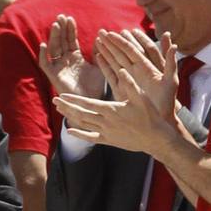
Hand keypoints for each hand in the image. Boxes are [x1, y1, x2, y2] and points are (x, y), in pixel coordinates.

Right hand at [36, 14, 103, 96]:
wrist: (92, 103)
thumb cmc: (96, 87)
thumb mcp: (100, 66)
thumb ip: (98, 51)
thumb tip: (101, 34)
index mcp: (75, 57)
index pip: (70, 40)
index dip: (70, 30)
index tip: (70, 18)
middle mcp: (65, 61)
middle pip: (61, 42)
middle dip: (61, 29)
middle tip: (61, 17)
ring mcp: (58, 68)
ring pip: (53, 49)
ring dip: (53, 37)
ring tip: (55, 25)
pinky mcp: (53, 76)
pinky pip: (45, 64)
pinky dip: (43, 55)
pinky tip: (44, 45)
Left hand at [54, 68, 177, 155]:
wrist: (156, 139)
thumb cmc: (150, 116)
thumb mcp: (141, 97)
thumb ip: (130, 83)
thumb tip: (121, 69)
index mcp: (111, 110)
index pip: (88, 103)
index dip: (73, 100)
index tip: (61, 95)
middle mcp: (106, 122)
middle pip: (81, 114)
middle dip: (67, 107)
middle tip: (54, 101)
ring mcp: (106, 132)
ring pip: (84, 124)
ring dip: (71, 117)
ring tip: (59, 110)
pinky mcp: (109, 141)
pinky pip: (91, 138)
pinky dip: (79, 134)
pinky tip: (69, 131)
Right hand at [94, 29, 178, 119]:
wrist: (159, 117)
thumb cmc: (167, 101)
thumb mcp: (171, 81)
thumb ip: (170, 62)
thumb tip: (174, 44)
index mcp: (147, 66)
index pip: (136, 49)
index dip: (129, 40)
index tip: (121, 31)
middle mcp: (137, 70)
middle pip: (123, 53)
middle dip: (113, 42)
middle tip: (103, 31)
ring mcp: (128, 78)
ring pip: (115, 60)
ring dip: (107, 50)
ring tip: (98, 39)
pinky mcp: (121, 88)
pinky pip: (111, 73)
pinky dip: (104, 65)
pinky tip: (98, 56)